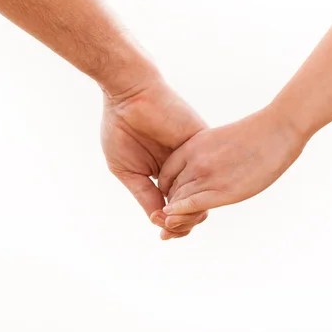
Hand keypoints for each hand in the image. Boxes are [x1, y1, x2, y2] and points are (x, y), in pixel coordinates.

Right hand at [101, 75, 208, 239]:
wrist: (130, 95)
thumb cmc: (121, 130)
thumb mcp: (128, 171)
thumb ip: (144, 195)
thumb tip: (159, 221)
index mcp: (163, 172)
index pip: (174, 203)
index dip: (172, 222)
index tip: (164, 236)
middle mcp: (182, 166)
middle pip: (192, 200)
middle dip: (184, 221)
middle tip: (173, 232)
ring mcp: (194, 155)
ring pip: (203, 189)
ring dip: (194, 210)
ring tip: (181, 222)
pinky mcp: (204, 141)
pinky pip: (209, 170)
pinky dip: (202, 189)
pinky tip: (193, 204)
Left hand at [158, 105, 306, 222]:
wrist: (276, 131)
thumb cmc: (253, 135)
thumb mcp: (218, 139)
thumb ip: (203, 155)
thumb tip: (199, 171)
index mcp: (192, 146)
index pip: (166, 173)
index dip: (167, 188)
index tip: (174, 195)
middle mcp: (196, 161)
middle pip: (172, 189)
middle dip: (171, 204)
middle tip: (173, 216)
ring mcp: (209, 176)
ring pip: (180, 201)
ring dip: (176, 215)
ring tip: (176, 224)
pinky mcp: (224, 191)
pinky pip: (192, 205)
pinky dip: (180, 214)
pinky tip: (173, 219)